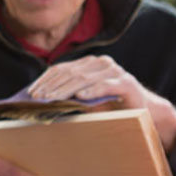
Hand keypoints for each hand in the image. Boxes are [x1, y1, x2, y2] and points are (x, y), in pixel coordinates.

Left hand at [27, 55, 175, 149]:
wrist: (144, 111)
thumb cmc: (110, 106)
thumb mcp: (86, 100)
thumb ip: (69, 96)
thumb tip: (41, 101)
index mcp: (89, 64)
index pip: (62, 69)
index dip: (45, 80)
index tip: (31, 92)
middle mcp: (101, 63)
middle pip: (70, 73)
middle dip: (51, 86)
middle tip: (37, 98)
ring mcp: (114, 72)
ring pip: (84, 78)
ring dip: (65, 90)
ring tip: (51, 99)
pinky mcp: (126, 83)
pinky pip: (105, 85)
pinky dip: (92, 91)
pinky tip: (80, 97)